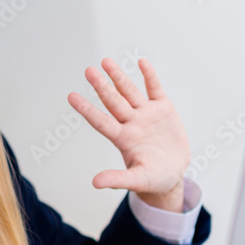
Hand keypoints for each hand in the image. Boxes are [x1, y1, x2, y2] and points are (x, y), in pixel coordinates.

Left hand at [68, 57, 190, 212]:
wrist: (174, 174)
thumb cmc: (154, 179)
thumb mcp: (138, 180)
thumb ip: (117, 179)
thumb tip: (95, 183)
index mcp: (123, 139)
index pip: (101, 121)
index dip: (87, 109)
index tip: (71, 97)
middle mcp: (131, 123)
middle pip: (113, 102)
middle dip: (102, 86)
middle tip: (88, 71)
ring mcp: (146, 114)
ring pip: (129, 92)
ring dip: (118, 77)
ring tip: (106, 61)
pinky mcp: (163, 109)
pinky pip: (154, 89)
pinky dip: (149, 75)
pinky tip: (141, 62)